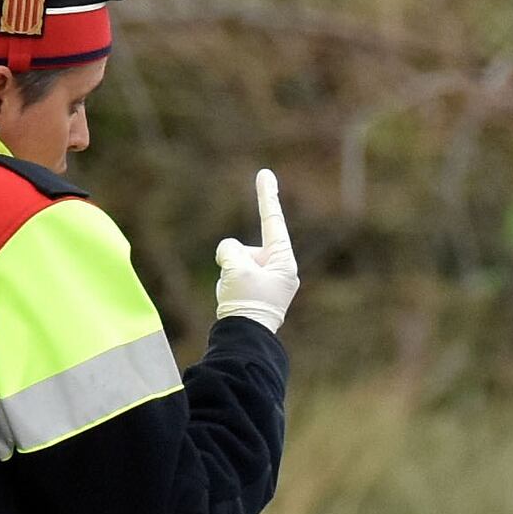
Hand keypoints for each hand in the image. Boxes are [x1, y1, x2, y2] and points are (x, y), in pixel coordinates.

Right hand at [213, 170, 299, 333]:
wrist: (244, 340)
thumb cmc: (246, 304)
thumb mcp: (235, 268)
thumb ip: (230, 250)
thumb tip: (229, 252)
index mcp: (284, 262)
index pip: (273, 221)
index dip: (267, 196)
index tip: (265, 174)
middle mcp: (280, 270)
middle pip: (247, 248)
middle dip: (234, 260)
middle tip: (238, 286)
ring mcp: (269, 283)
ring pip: (237, 263)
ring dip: (229, 275)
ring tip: (236, 297)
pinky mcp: (256, 294)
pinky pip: (234, 278)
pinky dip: (228, 286)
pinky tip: (233, 302)